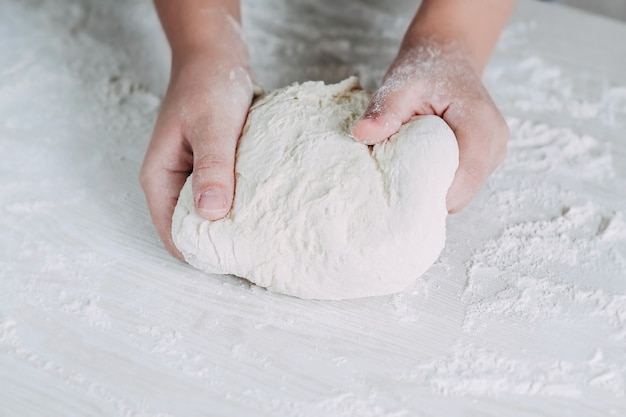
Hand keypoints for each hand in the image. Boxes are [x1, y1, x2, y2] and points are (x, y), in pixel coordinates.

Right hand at [140, 13, 254, 256]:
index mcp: (159, 179)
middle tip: (260, 253)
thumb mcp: (212, 125)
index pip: (174, 234)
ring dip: (235, 224)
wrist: (217, 57)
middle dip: (222, 243)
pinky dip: (243, 205)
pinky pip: (227, 197)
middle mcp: (174, 184)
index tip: (238, 262)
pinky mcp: (214, 170)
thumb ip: (212, 167)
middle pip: (194, 229)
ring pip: (212, 215)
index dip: (203, 252)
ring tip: (268, 236)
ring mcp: (194, 178)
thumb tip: (211, 213)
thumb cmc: (209, 86)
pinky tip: (268, 210)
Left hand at [352, 38, 507, 212]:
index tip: (399, 199)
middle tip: (396, 185)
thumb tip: (362, 134)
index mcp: (480, 124)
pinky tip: (420, 169)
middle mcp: (495, 142)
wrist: (448, 57)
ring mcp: (494, 152)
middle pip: (464, 190)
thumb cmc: (426, 69)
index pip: (466, 177)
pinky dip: (440, 182)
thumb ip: (384, 110)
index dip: (435, 196)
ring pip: (463, 191)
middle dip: (430, 195)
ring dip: (435, 189)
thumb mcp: (400, 85)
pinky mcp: (486, 159)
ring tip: (408, 172)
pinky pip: (462, 182)